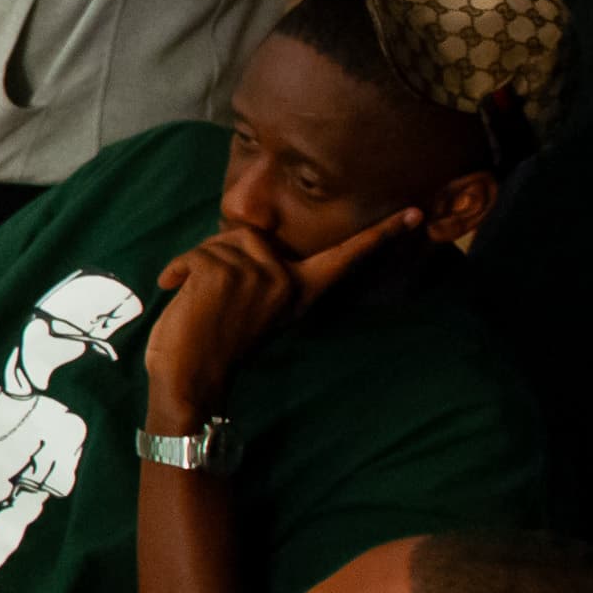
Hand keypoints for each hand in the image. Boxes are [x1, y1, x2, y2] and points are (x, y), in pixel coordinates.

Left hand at [144, 212, 423, 422]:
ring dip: (196, 264)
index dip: (380, 235)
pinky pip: (195, 253)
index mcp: (301, 292)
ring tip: (196, 299)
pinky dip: (177, 269)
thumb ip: (263, 271)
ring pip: (219, 242)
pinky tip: (176, 289)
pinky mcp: (224, 273)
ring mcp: (258, 276)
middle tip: (208, 294)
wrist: (190, 378)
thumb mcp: (254, 304)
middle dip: (219, 254)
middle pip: (250, 234)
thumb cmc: (213, 342)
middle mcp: (286, 282)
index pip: (346, 258)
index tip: (417, 213)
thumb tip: (248, 234)